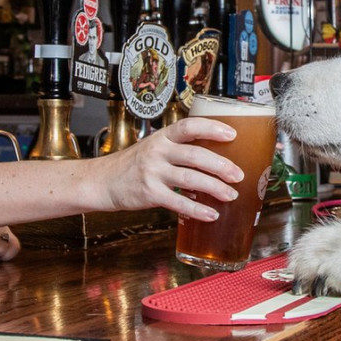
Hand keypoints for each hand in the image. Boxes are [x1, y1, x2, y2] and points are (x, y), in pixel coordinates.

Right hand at [98, 117, 243, 220]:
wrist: (102, 182)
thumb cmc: (132, 166)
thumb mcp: (153, 148)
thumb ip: (178, 150)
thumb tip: (214, 160)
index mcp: (162, 137)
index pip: (189, 126)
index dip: (212, 128)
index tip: (232, 134)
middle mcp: (158, 151)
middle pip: (195, 154)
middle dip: (221, 165)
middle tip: (239, 175)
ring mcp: (153, 172)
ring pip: (191, 178)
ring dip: (215, 188)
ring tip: (231, 195)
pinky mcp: (149, 193)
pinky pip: (178, 201)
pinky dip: (197, 210)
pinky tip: (211, 214)